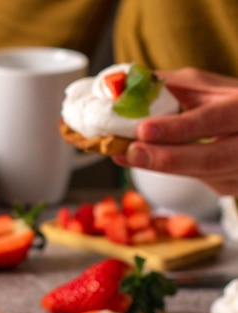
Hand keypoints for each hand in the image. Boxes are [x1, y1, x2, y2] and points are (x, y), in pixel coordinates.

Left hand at [113, 68, 237, 195]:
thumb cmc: (225, 102)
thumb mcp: (205, 88)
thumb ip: (171, 87)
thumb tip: (125, 87)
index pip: (215, 119)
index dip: (180, 127)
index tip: (143, 130)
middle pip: (211, 159)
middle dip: (166, 158)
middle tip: (130, 152)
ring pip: (201, 174)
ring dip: (160, 166)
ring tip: (126, 155)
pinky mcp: (231, 185)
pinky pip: (198, 181)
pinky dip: (168, 171)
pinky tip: (144, 160)